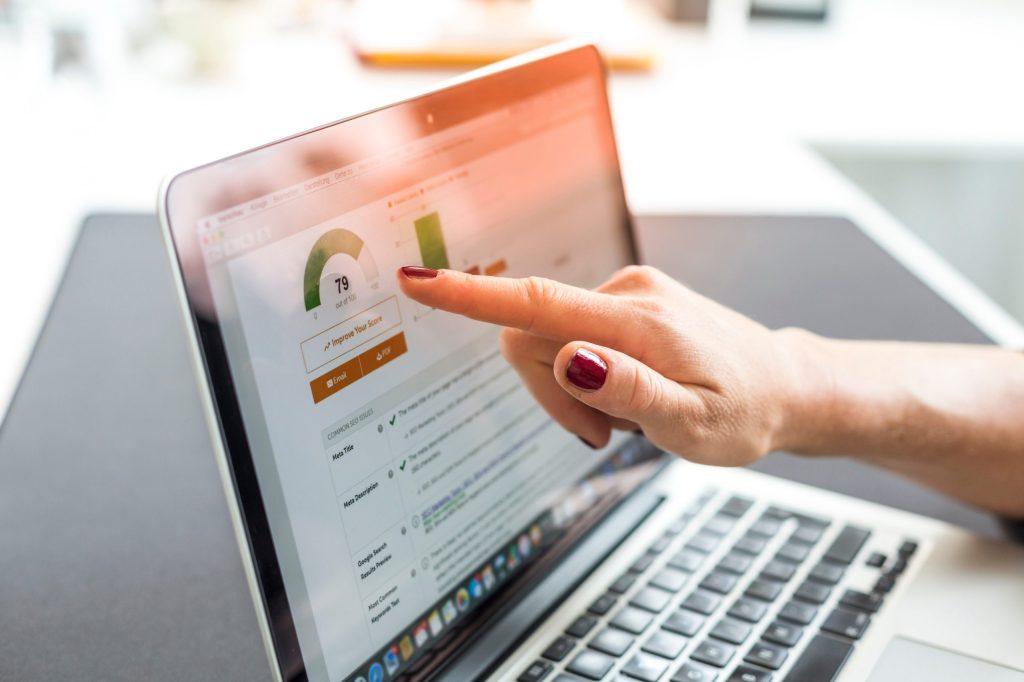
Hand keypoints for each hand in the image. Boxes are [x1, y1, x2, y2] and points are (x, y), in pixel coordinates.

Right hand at [398, 265, 811, 465]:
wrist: (785, 385)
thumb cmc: (745, 411)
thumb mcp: (695, 425)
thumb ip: (631, 392)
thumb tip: (570, 359)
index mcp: (635, 321)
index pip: (536, 303)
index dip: (470, 297)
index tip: (416, 282)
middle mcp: (625, 293)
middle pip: (531, 336)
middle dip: (549, 392)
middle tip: (602, 435)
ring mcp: (627, 294)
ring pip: (550, 340)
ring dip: (570, 389)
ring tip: (623, 420)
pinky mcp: (628, 303)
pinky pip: (572, 335)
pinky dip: (585, 375)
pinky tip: (627, 396)